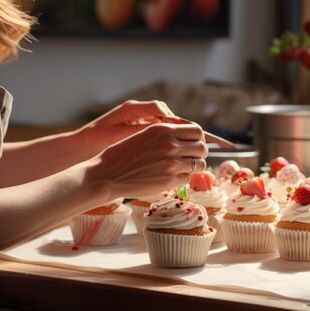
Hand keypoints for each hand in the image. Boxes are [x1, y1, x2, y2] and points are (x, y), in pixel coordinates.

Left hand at [77, 100, 179, 154]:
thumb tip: (162, 130)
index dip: (170, 117)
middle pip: (164, 113)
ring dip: (172, 131)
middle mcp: (137, 111)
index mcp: (131, 109)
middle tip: (189, 137)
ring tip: (183, 144)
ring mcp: (138, 119)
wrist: (82, 145)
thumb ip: (140, 131)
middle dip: (176, 124)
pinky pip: (156, 130)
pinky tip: (171, 148)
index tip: (179, 130)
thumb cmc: (96, 139)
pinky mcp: (138, 129)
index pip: (157, 107)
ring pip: (162, 122)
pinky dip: (164, 138)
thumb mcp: (118, 135)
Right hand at [87, 123, 207, 199]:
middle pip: (202, 147)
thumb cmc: (122, 155)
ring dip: (195, 167)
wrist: (107, 175)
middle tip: (192, 158)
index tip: (193, 144)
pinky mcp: (169, 181)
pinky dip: (184, 178)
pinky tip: (172, 178)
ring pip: (200, 164)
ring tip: (184, 169)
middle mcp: (170, 144)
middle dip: (200, 153)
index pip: (196, 130)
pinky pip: (188, 178)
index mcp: (163, 129)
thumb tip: (185, 138)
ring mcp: (171, 163)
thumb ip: (164, 135)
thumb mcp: (144, 135)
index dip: (197, 138)